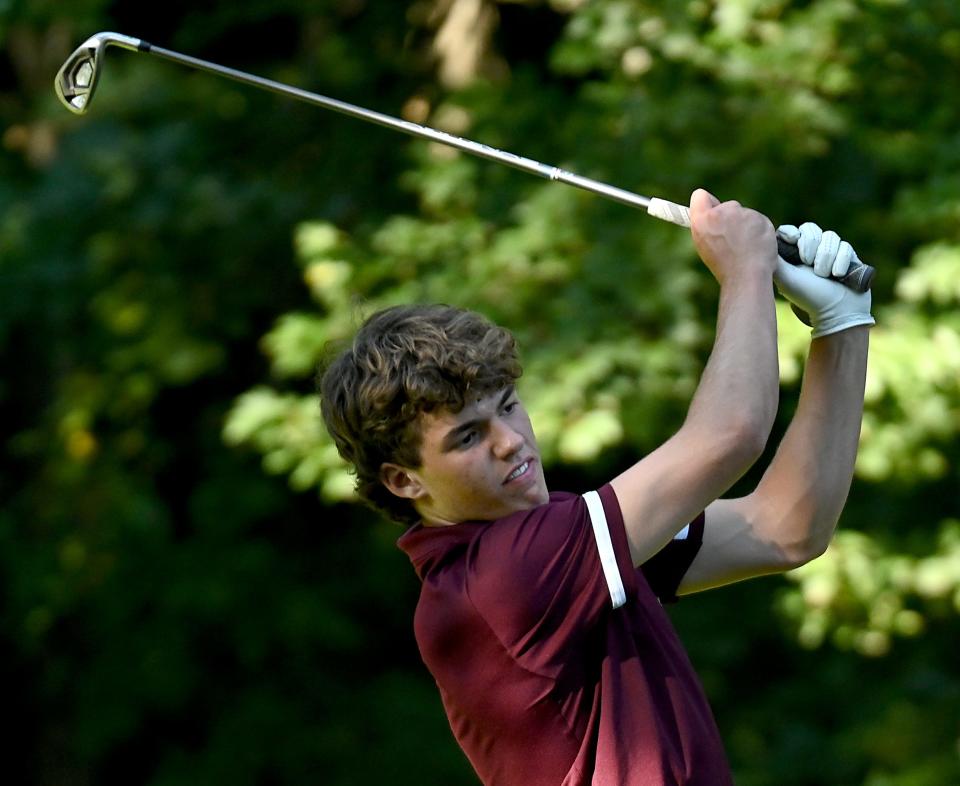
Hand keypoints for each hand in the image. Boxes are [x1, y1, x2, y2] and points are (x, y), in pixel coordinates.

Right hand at [689, 189, 776, 285]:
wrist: (746, 276)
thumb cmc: (723, 265)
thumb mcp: (704, 244)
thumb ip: (706, 223)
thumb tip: (710, 207)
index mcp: (703, 220)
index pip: (700, 196)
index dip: (706, 204)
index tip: (711, 214)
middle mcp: (723, 212)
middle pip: (727, 206)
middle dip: (730, 219)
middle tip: (730, 241)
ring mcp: (744, 214)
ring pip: (745, 215)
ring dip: (746, 227)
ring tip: (744, 248)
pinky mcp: (762, 219)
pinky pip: (759, 222)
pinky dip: (759, 232)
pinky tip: (755, 247)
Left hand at [775, 222, 874, 337]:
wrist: (839, 312)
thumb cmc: (809, 297)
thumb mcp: (786, 278)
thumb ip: (775, 258)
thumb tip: (763, 242)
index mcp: (792, 256)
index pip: (790, 232)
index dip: (792, 232)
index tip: (793, 239)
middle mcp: (810, 252)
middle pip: (810, 229)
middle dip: (810, 245)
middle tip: (809, 264)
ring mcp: (830, 253)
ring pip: (830, 236)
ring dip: (826, 257)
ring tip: (824, 275)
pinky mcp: (847, 256)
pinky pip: (845, 246)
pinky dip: (841, 261)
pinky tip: (839, 275)